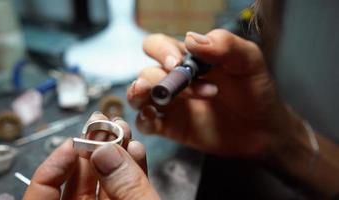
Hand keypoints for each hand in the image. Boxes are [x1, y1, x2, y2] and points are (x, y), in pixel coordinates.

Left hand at [23, 113, 159, 199]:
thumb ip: (126, 190)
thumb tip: (106, 152)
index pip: (42, 193)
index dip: (53, 165)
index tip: (73, 142)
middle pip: (78, 181)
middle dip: (92, 147)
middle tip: (101, 124)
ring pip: (105, 180)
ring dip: (115, 152)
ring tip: (121, 130)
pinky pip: (125, 187)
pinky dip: (132, 168)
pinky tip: (136, 150)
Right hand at [128, 30, 286, 157]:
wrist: (263, 130)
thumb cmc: (256, 91)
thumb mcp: (248, 61)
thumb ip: (224, 45)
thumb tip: (192, 38)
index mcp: (189, 59)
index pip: (158, 45)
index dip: (160, 51)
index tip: (176, 62)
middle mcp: (175, 79)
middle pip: (147, 72)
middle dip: (165, 79)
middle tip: (195, 89)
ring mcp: (171, 104)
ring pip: (139, 95)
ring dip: (141, 95)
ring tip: (157, 98)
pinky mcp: (170, 127)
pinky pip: (145, 123)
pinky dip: (143, 120)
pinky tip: (154, 119)